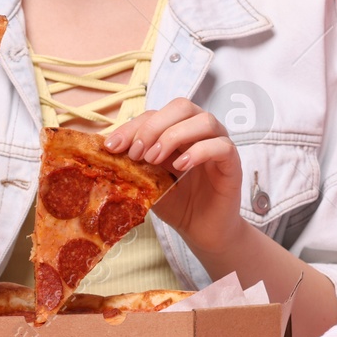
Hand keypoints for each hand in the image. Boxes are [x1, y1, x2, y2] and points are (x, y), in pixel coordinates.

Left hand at [104, 98, 245, 253]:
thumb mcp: (148, 180)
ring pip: (203, 120)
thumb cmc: (175, 201)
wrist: (200, 229)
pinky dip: (198, 152)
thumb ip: (133, 163)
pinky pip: (221, 145)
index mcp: (178, 129)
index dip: (133, 126)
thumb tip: (104, 150)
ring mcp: (218, 143)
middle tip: (138, 153)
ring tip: (156, 160)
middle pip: (181, 106)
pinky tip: (180, 166)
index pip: (154, 114)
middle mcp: (199, 130)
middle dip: (154, 127)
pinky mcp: (232, 162)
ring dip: (174, 136)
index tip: (113, 147)